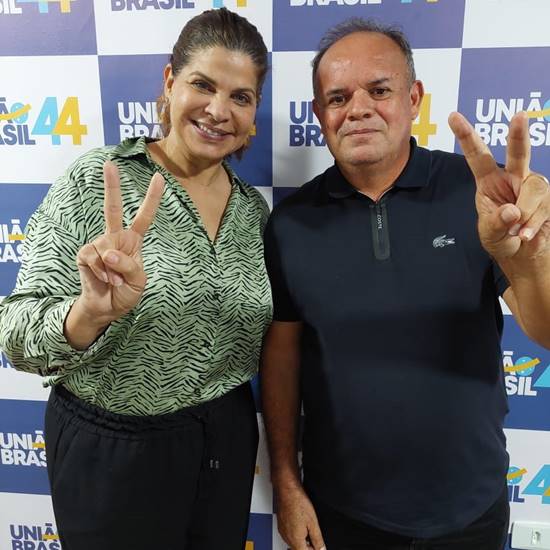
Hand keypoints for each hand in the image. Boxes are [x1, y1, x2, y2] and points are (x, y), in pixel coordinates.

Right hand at [67, 161, 163, 345]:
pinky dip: (102, 273)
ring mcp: (99, 244)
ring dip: (113, 271)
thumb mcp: (138, 280)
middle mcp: (115, 237)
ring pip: (107, 249)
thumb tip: (109, 253)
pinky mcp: (85, 254)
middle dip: (111, 186)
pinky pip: (95, 259)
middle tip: (109, 164)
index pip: (144, 216)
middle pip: (113, 209)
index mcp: (133, 240)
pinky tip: (104, 280)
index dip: (152, 198)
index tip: (159, 177)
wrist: (107, 307)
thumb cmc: (126, 291)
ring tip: (115, 281)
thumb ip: (128, 265)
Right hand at [275, 485, 325, 549]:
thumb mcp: (313, 522)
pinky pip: (288, 534)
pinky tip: (300, 522)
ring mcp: (282, 531)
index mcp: (295, 539)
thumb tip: (321, 549)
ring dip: (301, 538)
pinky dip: (295, 532)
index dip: (314, 549)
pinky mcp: (280, 525)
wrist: (288, 491)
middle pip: (298, 548)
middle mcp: (287, 537)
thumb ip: (318, 539)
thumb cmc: (299, 503)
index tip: (318, 543)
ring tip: (307, 525)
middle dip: (308, 544)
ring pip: (293, 542)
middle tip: (313, 533)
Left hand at [449, 111, 549, 261]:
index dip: (466, 136)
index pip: (477, 155)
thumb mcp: (490, 234)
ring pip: (535, 187)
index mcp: (489, 181)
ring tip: (517, 231)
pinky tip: (526, 234)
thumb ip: (497, 222)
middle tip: (519, 115)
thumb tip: (513, 210)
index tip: (453, 116)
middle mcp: (513, 178)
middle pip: (518, 152)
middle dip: (518, 134)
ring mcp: (534, 186)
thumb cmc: (500, 237)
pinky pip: (545, 205)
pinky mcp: (549, 197)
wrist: (522, 254)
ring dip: (525, 212)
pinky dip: (534, 224)